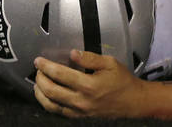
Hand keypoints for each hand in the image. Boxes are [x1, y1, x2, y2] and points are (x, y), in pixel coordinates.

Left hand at [33, 50, 151, 118]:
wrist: (133, 103)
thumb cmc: (123, 82)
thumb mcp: (110, 63)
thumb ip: (90, 58)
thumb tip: (73, 53)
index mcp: (89, 85)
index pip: (60, 74)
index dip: (46, 66)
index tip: (39, 61)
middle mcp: (82, 101)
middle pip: (51, 91)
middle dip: (40, 79)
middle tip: (37, 70)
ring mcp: (80, 112)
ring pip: (51, 105)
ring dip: (41, 94)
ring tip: (38, 83)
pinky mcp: (80, 118)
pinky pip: (59, 113)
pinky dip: (49, 104)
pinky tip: (47, 96)